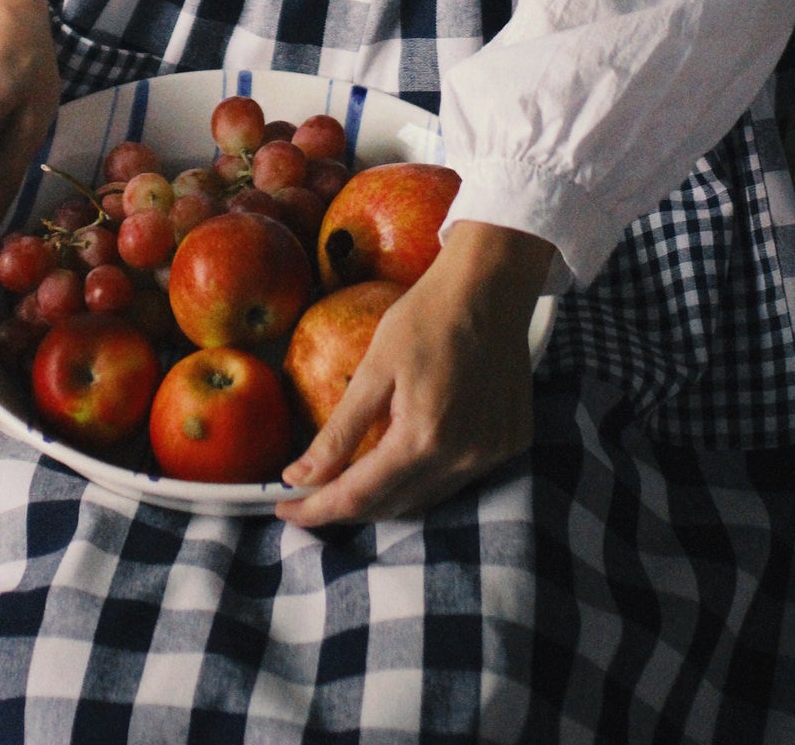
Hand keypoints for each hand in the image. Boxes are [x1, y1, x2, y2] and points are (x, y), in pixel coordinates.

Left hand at [275, 221, 554, 526]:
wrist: (489, 286)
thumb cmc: (426, 317)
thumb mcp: (374, 369)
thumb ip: (339, 432)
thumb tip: (299, 477)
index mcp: (424, 438)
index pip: (359, 496)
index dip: (318, 508)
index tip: (284, 508)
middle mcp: (463, 458)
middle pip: (392, 505)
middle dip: (346, 505)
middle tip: (307, 493)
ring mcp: (492, 454)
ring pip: (425, 498)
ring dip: (385, 495)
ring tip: (347, 478)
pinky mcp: (510, 444)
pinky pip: (456, 477)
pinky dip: (423, 475)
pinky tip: (402, 455)